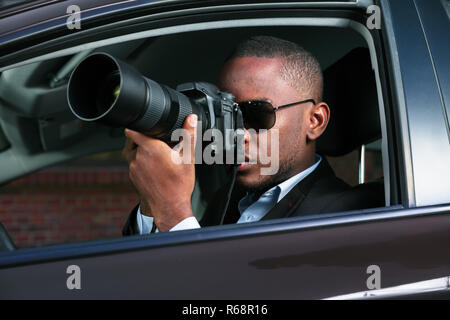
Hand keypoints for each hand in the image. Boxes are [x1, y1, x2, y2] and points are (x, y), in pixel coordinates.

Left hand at [123, 114, 197, 231]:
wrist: (170, 207)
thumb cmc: (178, 184)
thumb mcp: (188, 157)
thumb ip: (188, 135)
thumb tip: (190, 119)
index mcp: (150, 148)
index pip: (132, 130)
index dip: (137, 126)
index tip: (144, 127)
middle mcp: (138, 157)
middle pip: (133, 141)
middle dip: (143, 140)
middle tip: (157, 144)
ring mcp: (133, 168)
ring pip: (133, 153)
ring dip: (142, 153)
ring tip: (158, 158)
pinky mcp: (133, 177)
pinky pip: (134, 165)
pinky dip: (142, 164)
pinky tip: (155, 170)